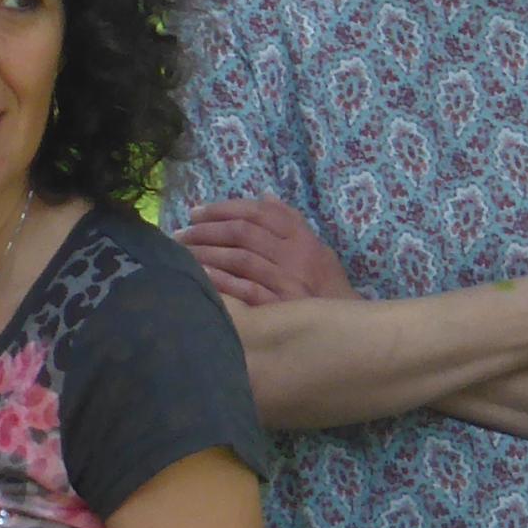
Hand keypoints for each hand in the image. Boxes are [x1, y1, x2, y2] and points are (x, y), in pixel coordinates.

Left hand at [175, 197, 358, 306]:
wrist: (346, 332)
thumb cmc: (326, 289)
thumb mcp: (318, 249)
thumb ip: (291, 221)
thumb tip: (264, 196)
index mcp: (303, 238)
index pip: (258, 212)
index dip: (223, 208)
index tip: (196, 212)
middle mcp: (295, 256)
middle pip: (243, 232)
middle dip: (207, 229)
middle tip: (181, 232)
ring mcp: (287, 282)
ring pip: (240, 257)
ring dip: (207, 252)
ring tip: (183, 252)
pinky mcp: (279, 307)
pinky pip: (245, 289)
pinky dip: (220, 280)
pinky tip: (201, 275)